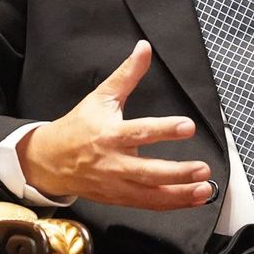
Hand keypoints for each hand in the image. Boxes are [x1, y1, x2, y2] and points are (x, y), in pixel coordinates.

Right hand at [16, 40, 212, 209]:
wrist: (50, 160)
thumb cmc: (78, 127)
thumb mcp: (101, 97)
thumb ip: (127, 74)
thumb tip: (144, 49)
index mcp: (110, 134)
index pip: (141, 132)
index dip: (165, 130)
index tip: (188, 126)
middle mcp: (113, 162)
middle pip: (149, 171)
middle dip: (178, 172)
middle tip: (202, 169)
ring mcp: (116, 184)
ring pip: (150, 194)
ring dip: (180, 194)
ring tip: (204, 189)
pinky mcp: (118, 198)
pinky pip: (147, 204)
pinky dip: (172, 203)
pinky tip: (193, 199)